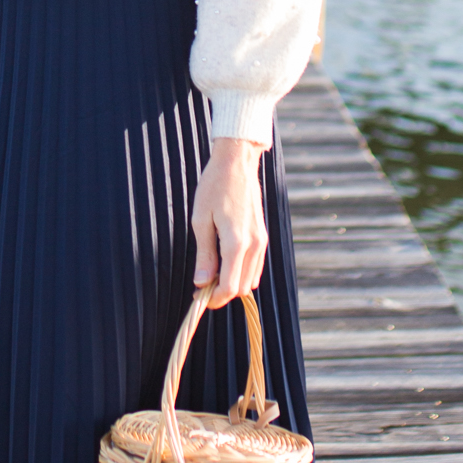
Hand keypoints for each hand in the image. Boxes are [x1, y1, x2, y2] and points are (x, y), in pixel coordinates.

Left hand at [192, 136, 268, 301]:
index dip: (214, 298)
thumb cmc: (214, 188)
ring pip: (251, 279)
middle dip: (222, 292)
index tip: (199, 297)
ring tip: (211, 273)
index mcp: (237, 243)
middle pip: (242, 287)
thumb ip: (204, 254)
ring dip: (233, 282)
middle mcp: (254, 245)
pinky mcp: (263, 236)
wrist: (237, 164)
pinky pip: (255, 265)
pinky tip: (224, 262)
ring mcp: (262, 241)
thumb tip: (201, 282)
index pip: (230, 287)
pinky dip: (242, 271)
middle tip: (201, 285)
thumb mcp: (200, 220)